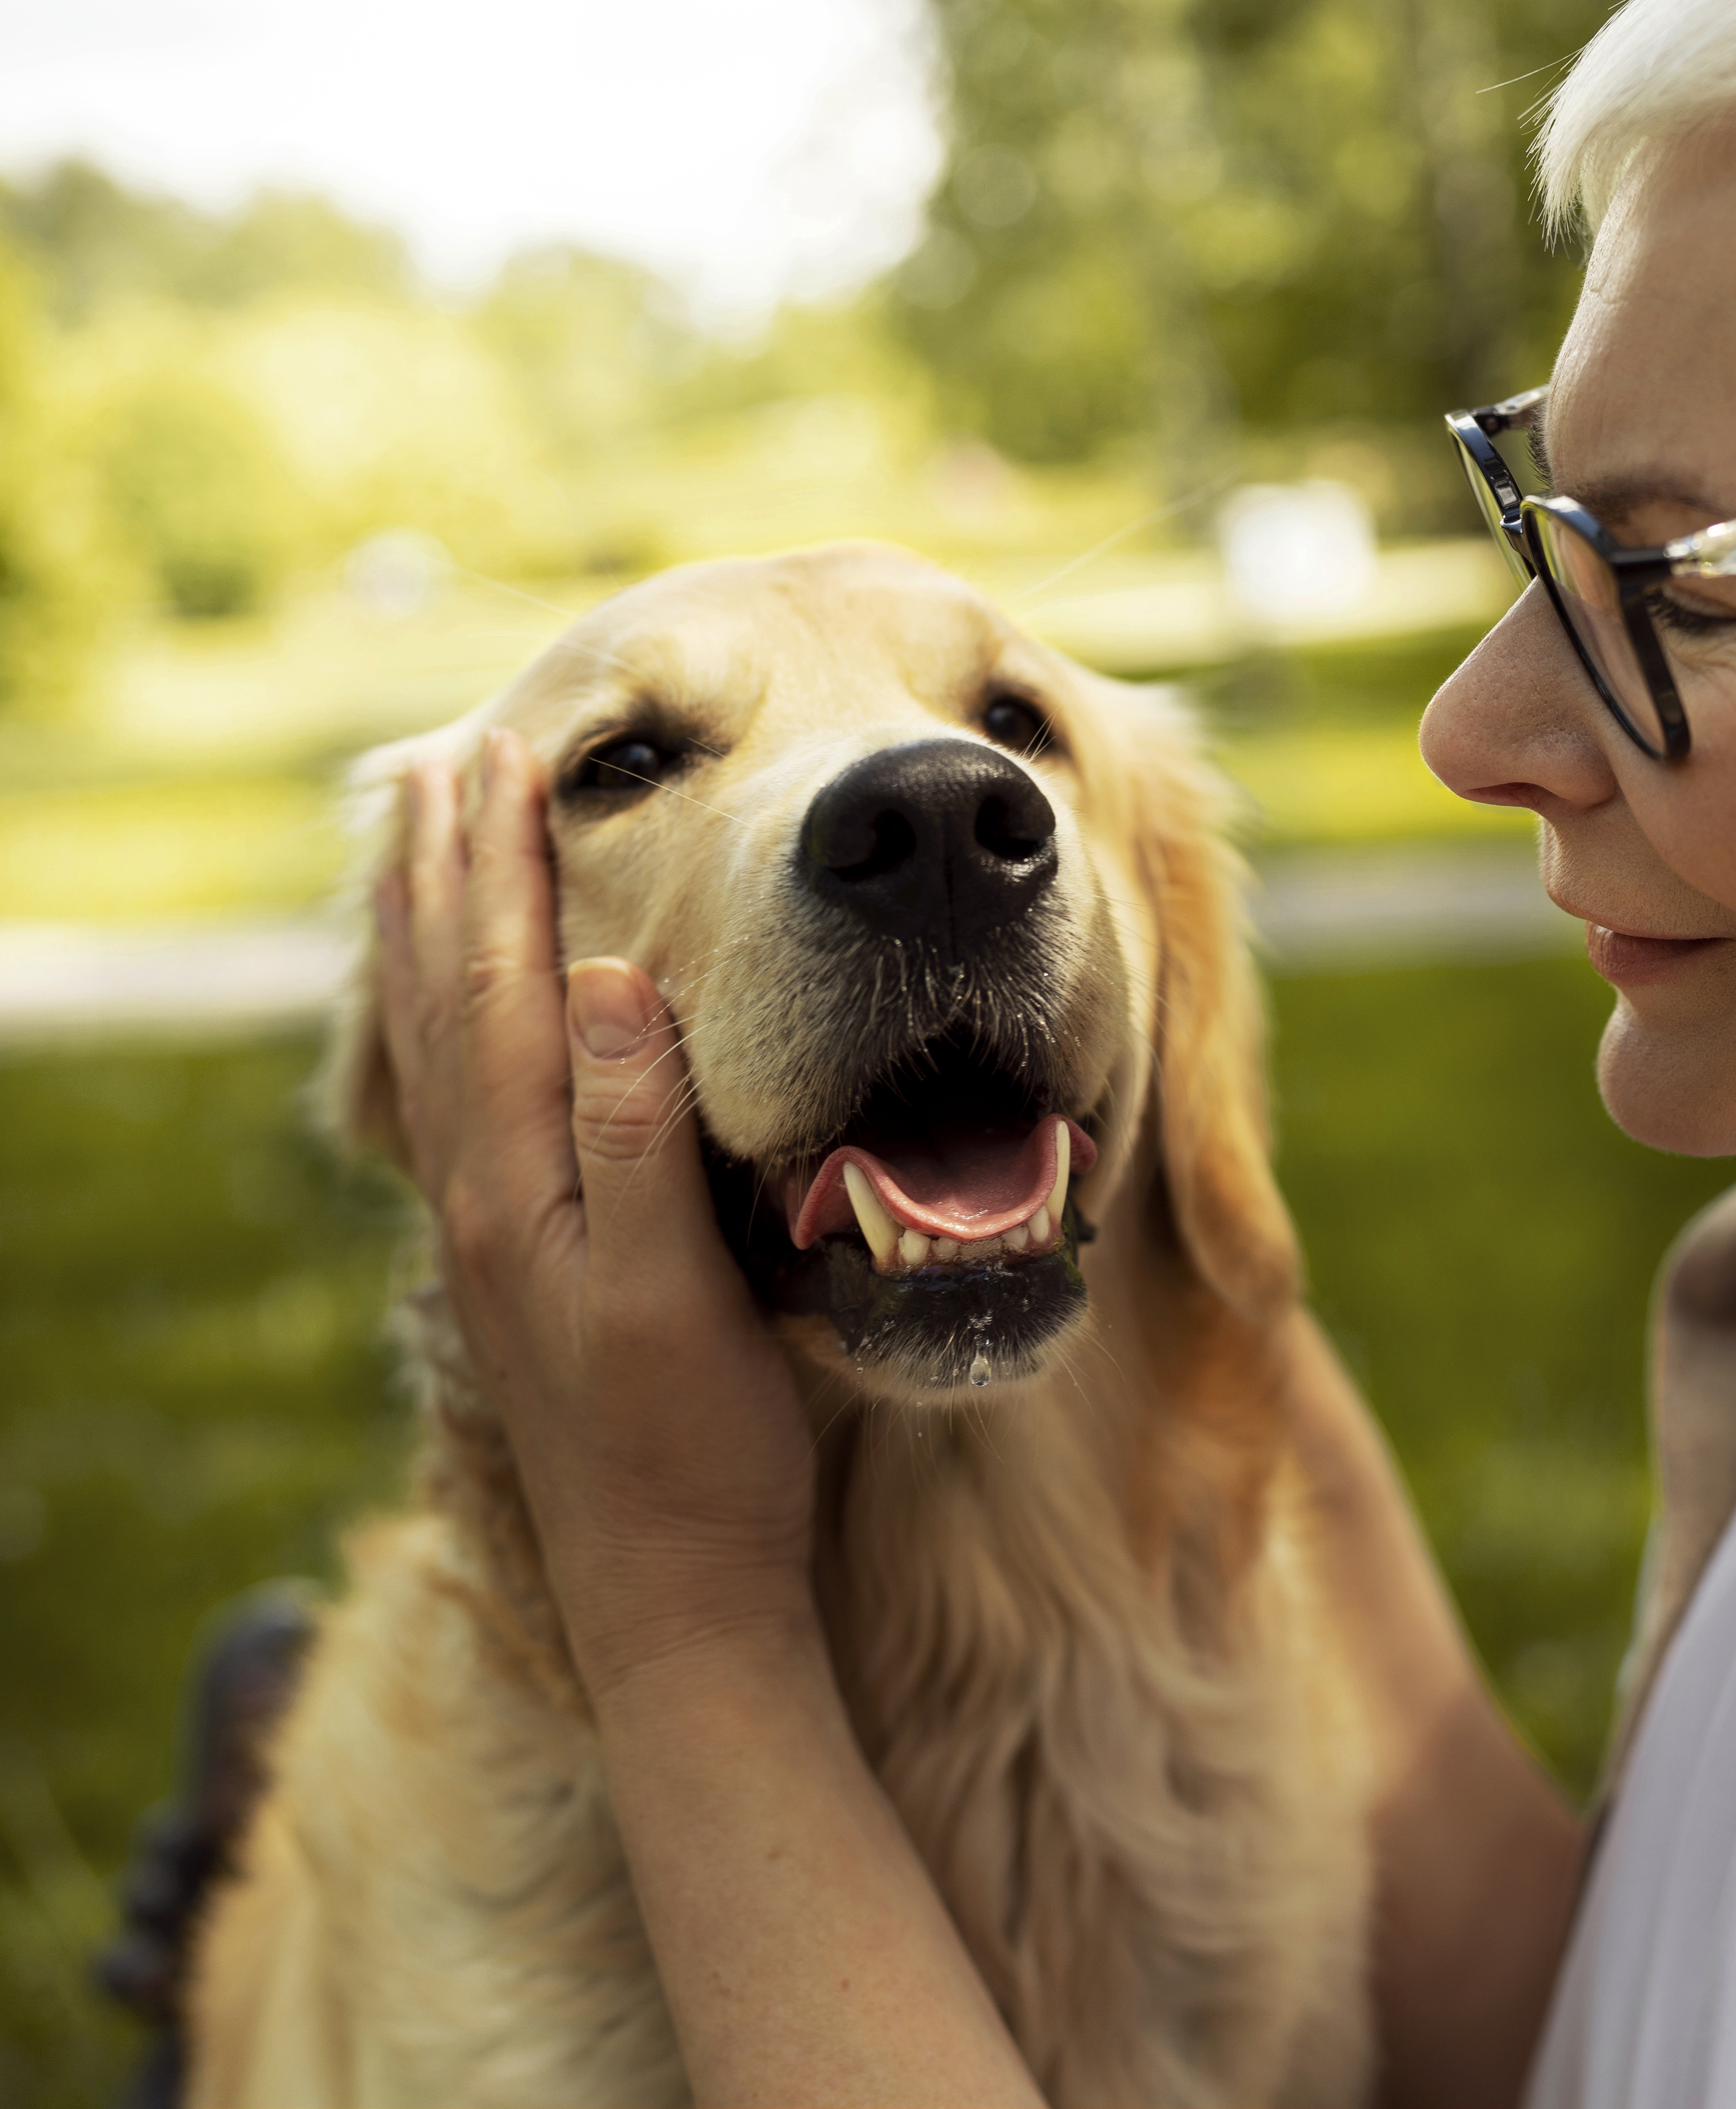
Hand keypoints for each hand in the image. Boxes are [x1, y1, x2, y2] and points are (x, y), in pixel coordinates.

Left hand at [373, 730, 818, 1701]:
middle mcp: (489, 1195)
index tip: (503, 758)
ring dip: (434, 936)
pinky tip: (471, 1009)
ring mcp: (498, 1231)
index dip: (498, 870)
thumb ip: (635, 1136)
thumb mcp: (678, 1290)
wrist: (673, 1587)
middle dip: (445, 874)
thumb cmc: (697, 1446)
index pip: (503, 989)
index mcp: (524, 1185)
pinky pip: (465, 1098)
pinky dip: (454, 1020)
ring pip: (444, 1046)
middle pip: (449, 1000)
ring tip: (428, 849)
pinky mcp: (526, 1260)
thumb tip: (603, 981)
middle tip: (449, 761)